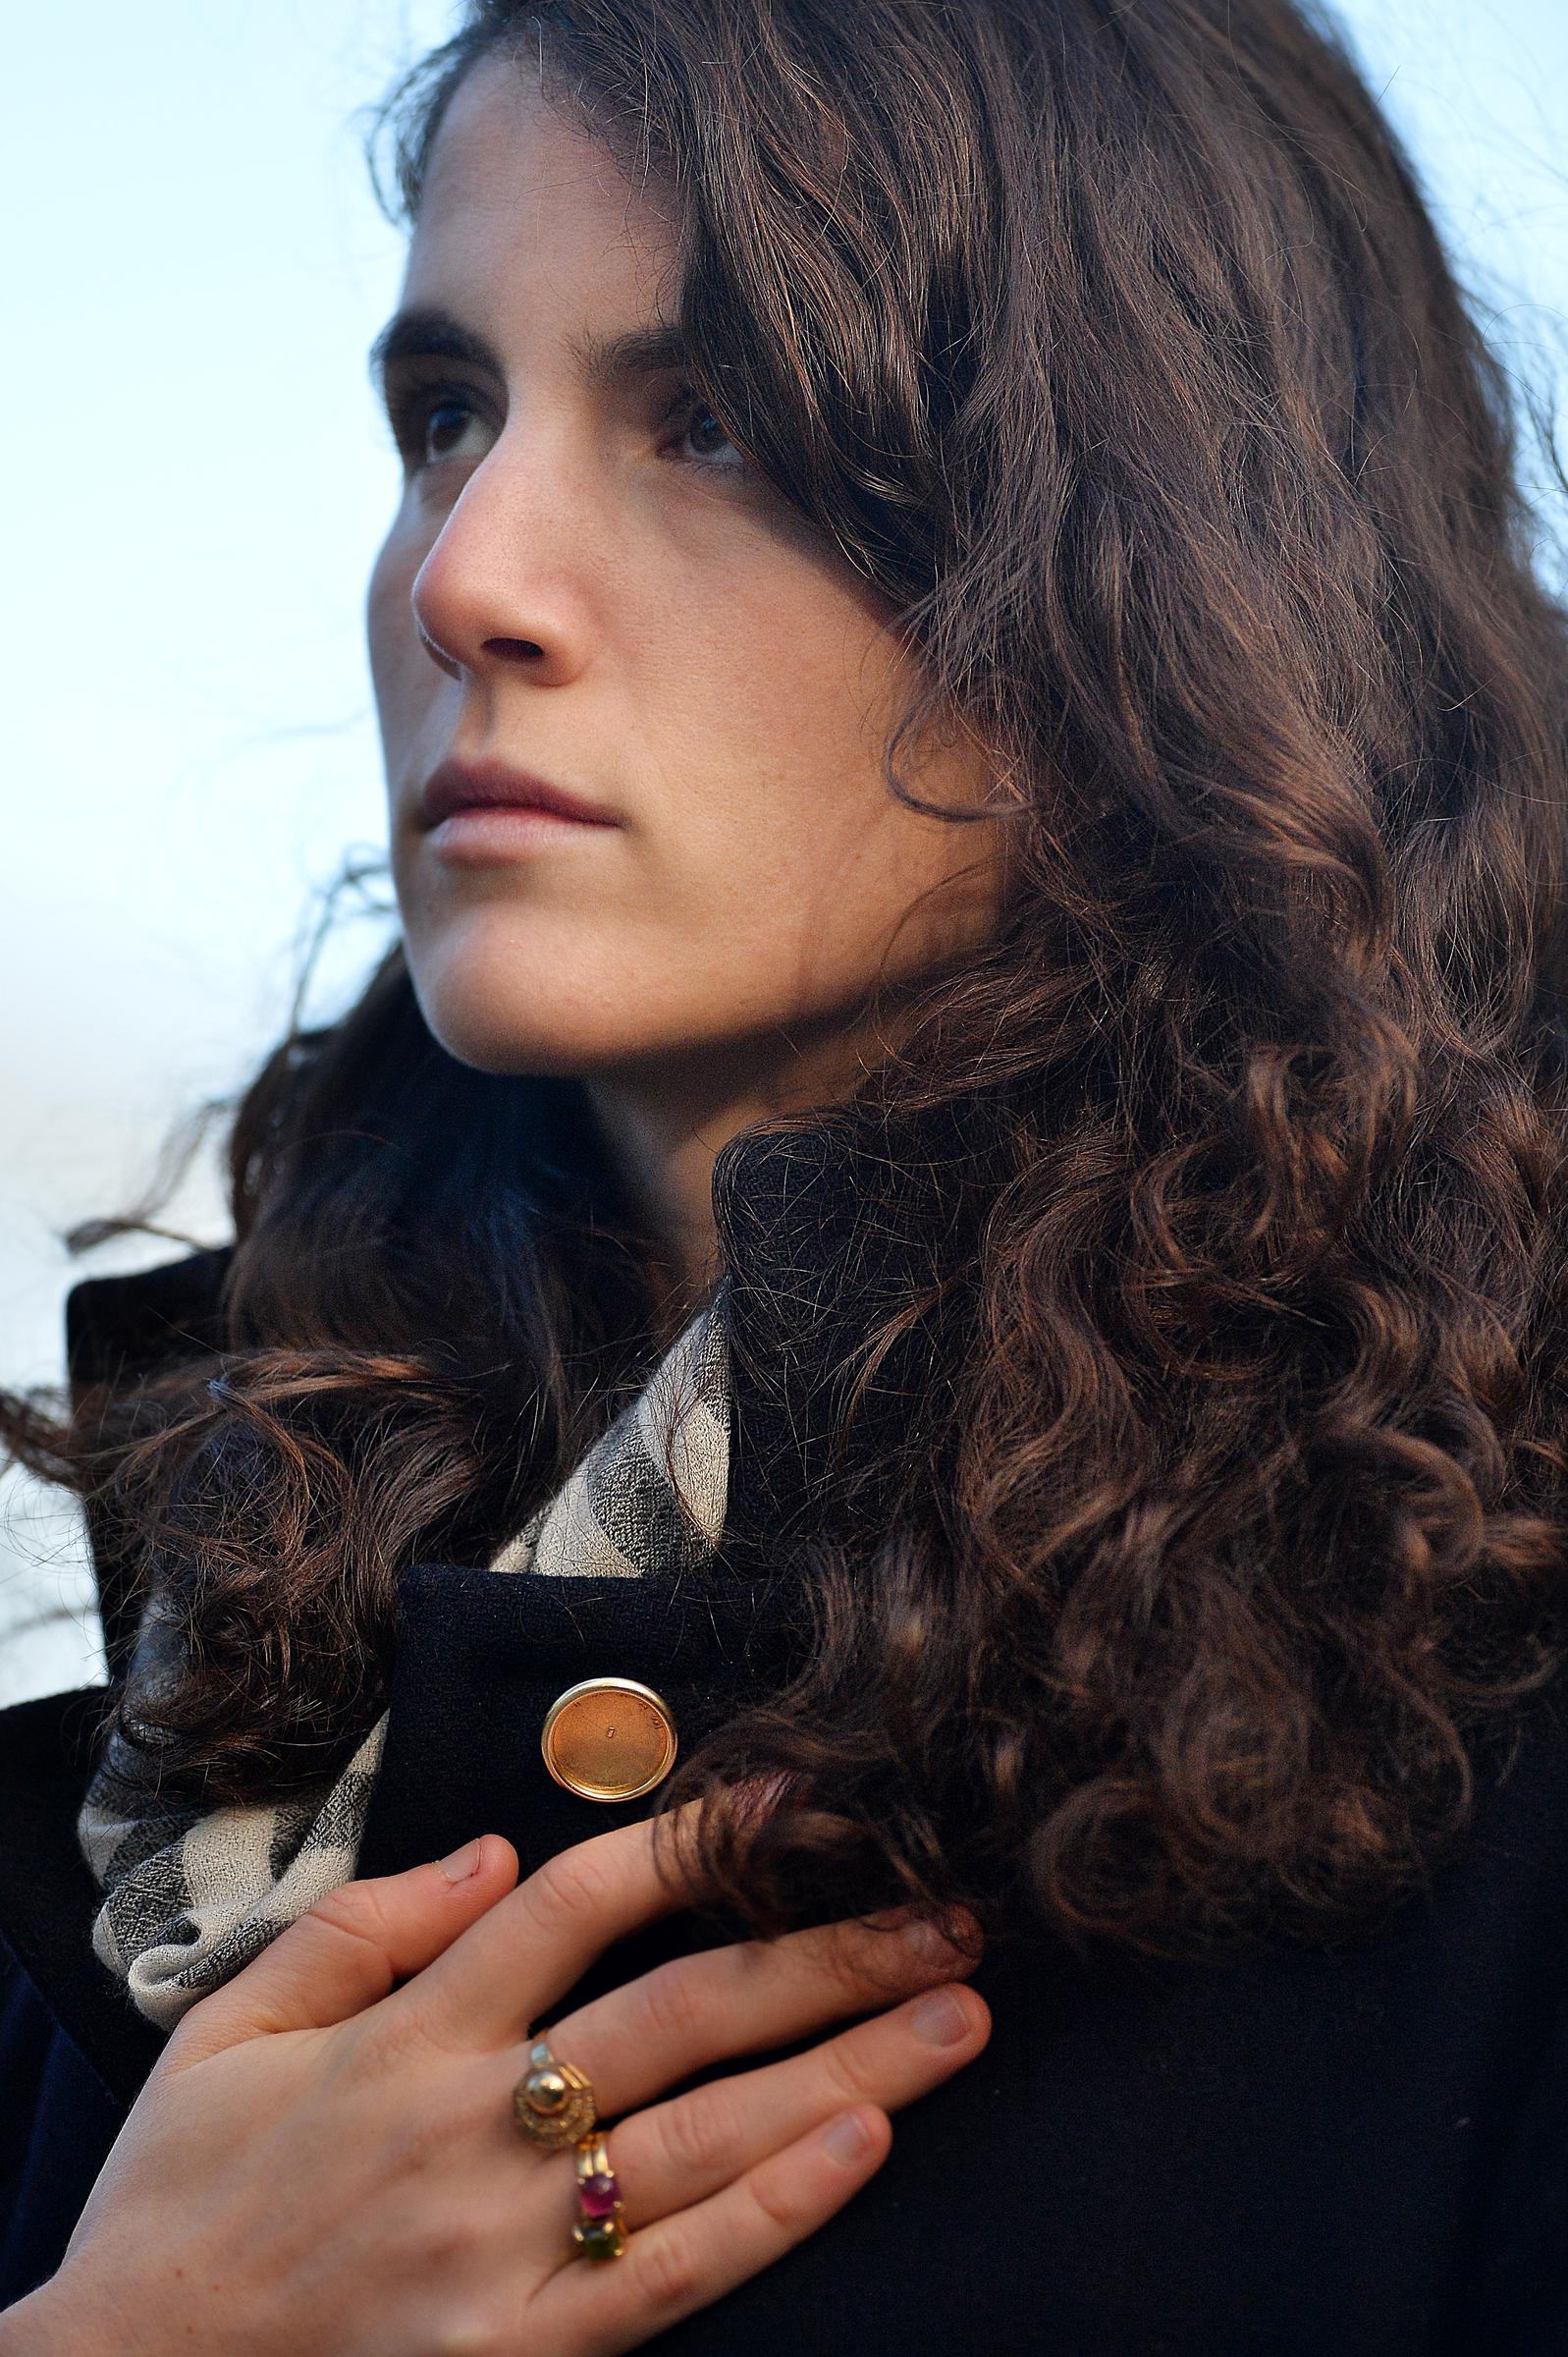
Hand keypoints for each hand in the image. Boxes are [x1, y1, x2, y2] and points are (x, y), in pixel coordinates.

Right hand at [5, 1812, 987, 2355]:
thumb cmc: (174, 2208)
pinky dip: (776, 2210)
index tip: (802, 1801)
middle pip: (686, 2008)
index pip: (584, 1905)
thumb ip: (358, 1928)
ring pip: (709, 2130)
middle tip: (949, 1911)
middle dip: (828, 1951)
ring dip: (847, 2063)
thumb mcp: (226, 2032)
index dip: (700, 1840)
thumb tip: (491, 1854)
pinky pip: (675, 2277)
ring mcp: (509, 2243)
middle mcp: (477, 2123)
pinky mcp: (526, 2354)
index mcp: (412, 2035)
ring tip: (957, 2013)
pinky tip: (862, 2150)